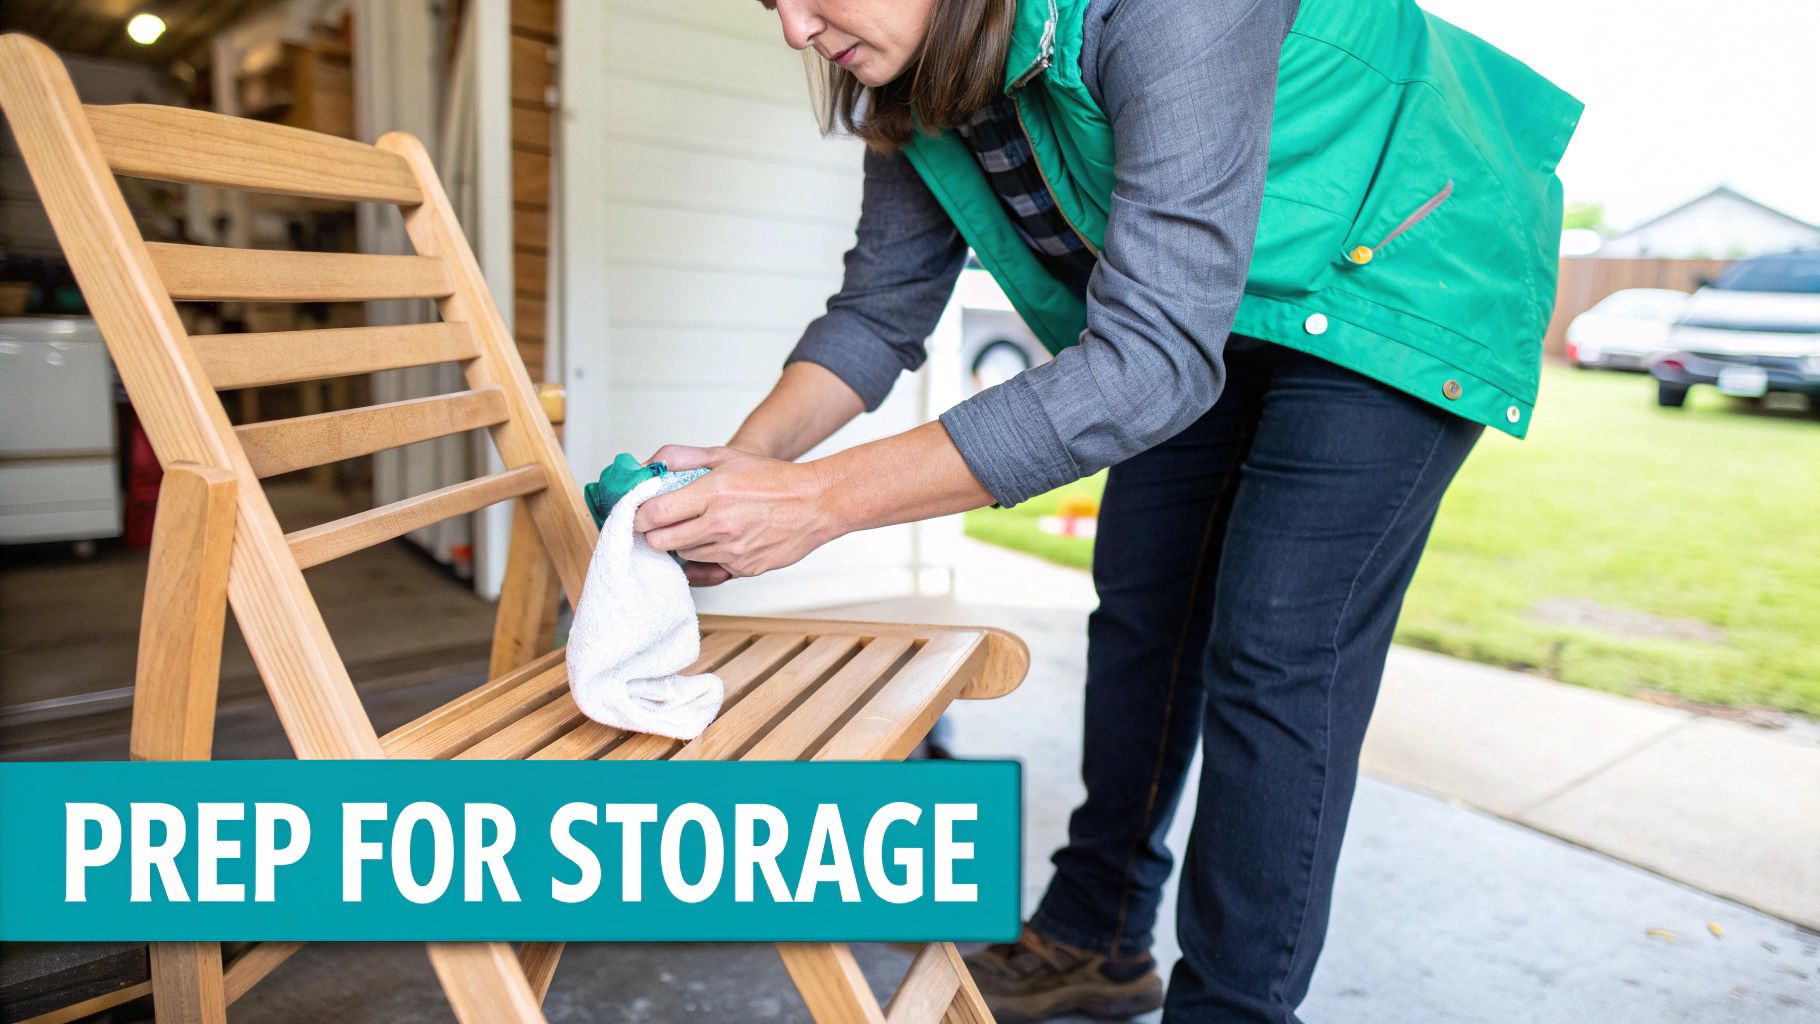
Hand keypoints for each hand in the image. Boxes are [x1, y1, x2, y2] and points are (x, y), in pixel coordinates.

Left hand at [634, 445, 843, 581]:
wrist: (816, 503)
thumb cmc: (773, 478)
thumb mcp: (726, 456)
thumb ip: (681, 458)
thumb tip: (646, 464)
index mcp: (714, 492)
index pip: (655, 513)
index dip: (638, 516)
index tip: (637, 513)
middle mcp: (721, 525)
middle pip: (661, 542)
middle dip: (654, 533)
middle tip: (660, 523)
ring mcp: (732, 551)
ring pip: (684, 556)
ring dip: (683, 544)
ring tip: (700, 526)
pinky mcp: (744, 569)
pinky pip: (709, 569)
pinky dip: (707, 557)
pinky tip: (718, 540)